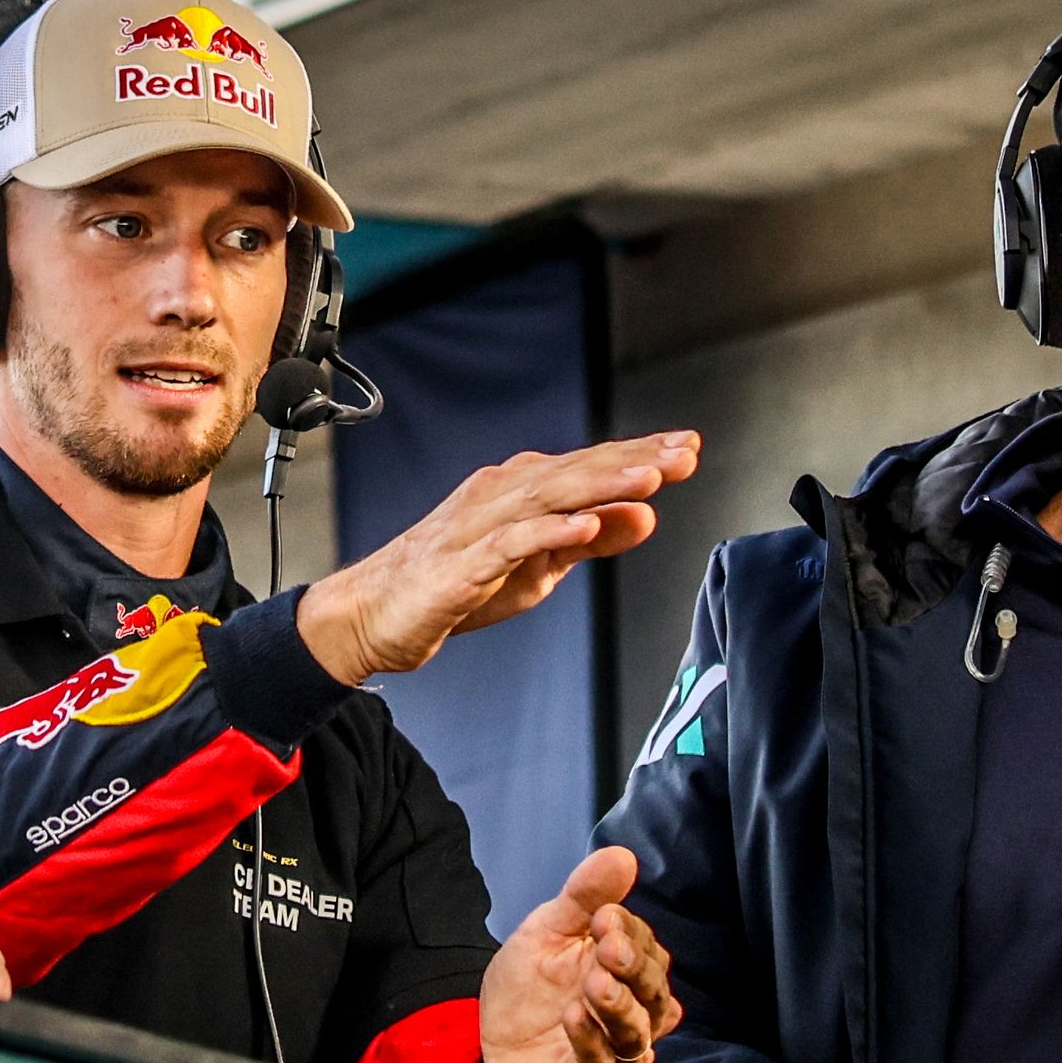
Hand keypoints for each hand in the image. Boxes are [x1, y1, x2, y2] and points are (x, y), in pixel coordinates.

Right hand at [296, 434, 698, 683]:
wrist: (373, 614)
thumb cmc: (454, 585)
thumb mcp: (539, 566)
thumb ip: (589, 538)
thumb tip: (646, 515)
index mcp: (520, 491)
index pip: (588, 467)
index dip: (639, 456)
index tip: (688, 448)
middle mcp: (500, 495)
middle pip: (574, 471)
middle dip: (632, 460)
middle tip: (683, 451)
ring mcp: (478, 526)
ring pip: (547, 497)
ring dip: (600, 486)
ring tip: (649, 478)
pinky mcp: (460, 564)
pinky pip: (509, 543)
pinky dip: (547, 533)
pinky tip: (583, 528)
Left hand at [479, 846, 680, 1062]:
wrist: (487, 1054)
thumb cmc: (525, 996)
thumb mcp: (544, 936)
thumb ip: (582, 899)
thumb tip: (622, 855)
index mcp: (621, 976)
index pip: (646, 953)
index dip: (630, 934)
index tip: (602, 917)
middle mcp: (626, 1017)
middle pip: (654, 996)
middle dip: (634, 969)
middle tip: (608, 947)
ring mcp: (610, 1058)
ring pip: (635, 1036)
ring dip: (618, 1007)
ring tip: (593, 984)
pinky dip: (591, 1045)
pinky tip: (573, 1019)